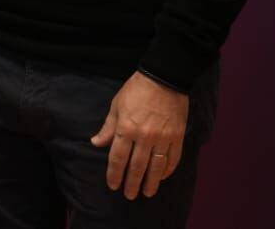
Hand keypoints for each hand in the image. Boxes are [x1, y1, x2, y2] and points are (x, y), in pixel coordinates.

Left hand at [90, 72, 188, 198]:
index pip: (118, 158)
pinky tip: (163, 176)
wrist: (164, 79)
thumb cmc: (135, 90)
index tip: (113, 185)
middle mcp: (144, 137)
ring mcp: (163, 138)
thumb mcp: (116, 106)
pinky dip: (168, 169)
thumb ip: (108, 128)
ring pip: (156, 167)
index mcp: (126, 128)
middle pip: (137, 166)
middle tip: (129, 195)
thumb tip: (96, 143)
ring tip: (147, 193)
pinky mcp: (177, 137)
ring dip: (151, 182)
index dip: (115, 174)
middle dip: (132, 183)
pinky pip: (173, 158)